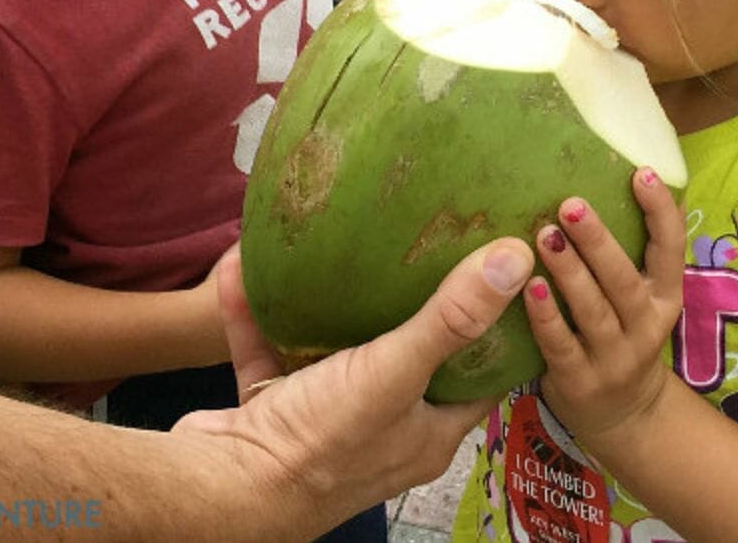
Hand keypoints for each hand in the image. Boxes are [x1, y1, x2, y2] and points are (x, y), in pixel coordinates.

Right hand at [178, 239, 534, 518]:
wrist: (220, 490)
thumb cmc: (318, 445)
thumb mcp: (394, 372)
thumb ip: (451, 318)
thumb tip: (516, 260)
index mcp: (424, 434)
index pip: (478, 379)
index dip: (494, 331)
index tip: (498, 277)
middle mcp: (380, 430)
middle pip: (407, 359)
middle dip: (407, 303)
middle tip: (418, 247)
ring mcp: (323, 421)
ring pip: (331, 350)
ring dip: (325, 303)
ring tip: (335, 247)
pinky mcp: (270, 412)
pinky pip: (269, 351)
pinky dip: (259, 314)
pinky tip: (247, 267)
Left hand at [523, 168, 684, 444]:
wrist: (624, 416)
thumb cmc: (621, 333)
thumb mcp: (638, 296)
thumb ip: (623, 250)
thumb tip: (597, 176)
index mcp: (664, 296)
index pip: (672, 250)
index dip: (660, 212)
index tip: (641, 172)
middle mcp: (646, 325)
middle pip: (624, 280)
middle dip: (598, 241)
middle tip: (570, 203)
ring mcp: (615, 358)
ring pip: (594, 311)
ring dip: (569, 274)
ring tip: (543, 237)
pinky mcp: (581, 382)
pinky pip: (561, 346)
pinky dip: (545, 317)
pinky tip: (529, 288)